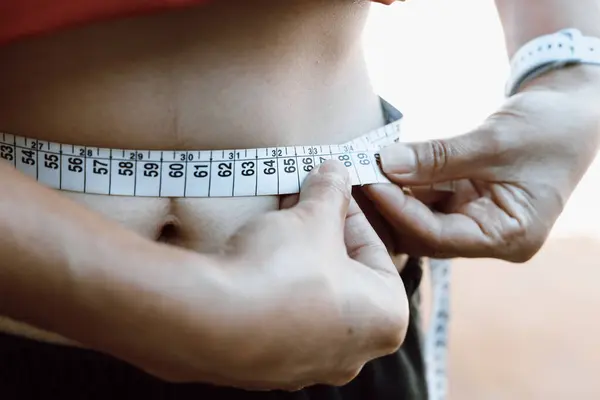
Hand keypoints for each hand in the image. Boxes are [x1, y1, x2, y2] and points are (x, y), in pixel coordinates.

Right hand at [102, 161, 407, 390]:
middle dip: (324, 236)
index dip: (353, 215)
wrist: (211, 320)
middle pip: (345, 277)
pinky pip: (281, 320)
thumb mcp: (313, 218)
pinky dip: (276, 290)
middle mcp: (354, 354)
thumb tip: (335, 171)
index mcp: (385, 320)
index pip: (378, 254)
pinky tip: (257, 262)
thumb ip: (331, 192)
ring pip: (313, 300)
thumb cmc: (281, 272)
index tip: (332, 194)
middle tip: (305, 206)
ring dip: (300, 261)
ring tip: (277, 227)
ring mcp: (309, 367)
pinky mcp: (268, 369)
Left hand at [365, 65, 599, 261]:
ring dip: (393, 193)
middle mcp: (489, 236)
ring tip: (361, 171)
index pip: (439, 236)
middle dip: (389, 206)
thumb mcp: (494, 142)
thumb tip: (385, 162)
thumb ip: (438, 157)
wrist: (573, 109)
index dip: (400, 210)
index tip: (369, 181)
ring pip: (420, 216)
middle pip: (424, 233)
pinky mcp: (465, 200)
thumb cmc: (550, 127)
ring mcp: (475, 219)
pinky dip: (405, 182)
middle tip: (354, 179)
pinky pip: (427, 197)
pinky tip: (380, 167)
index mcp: (509, 238)